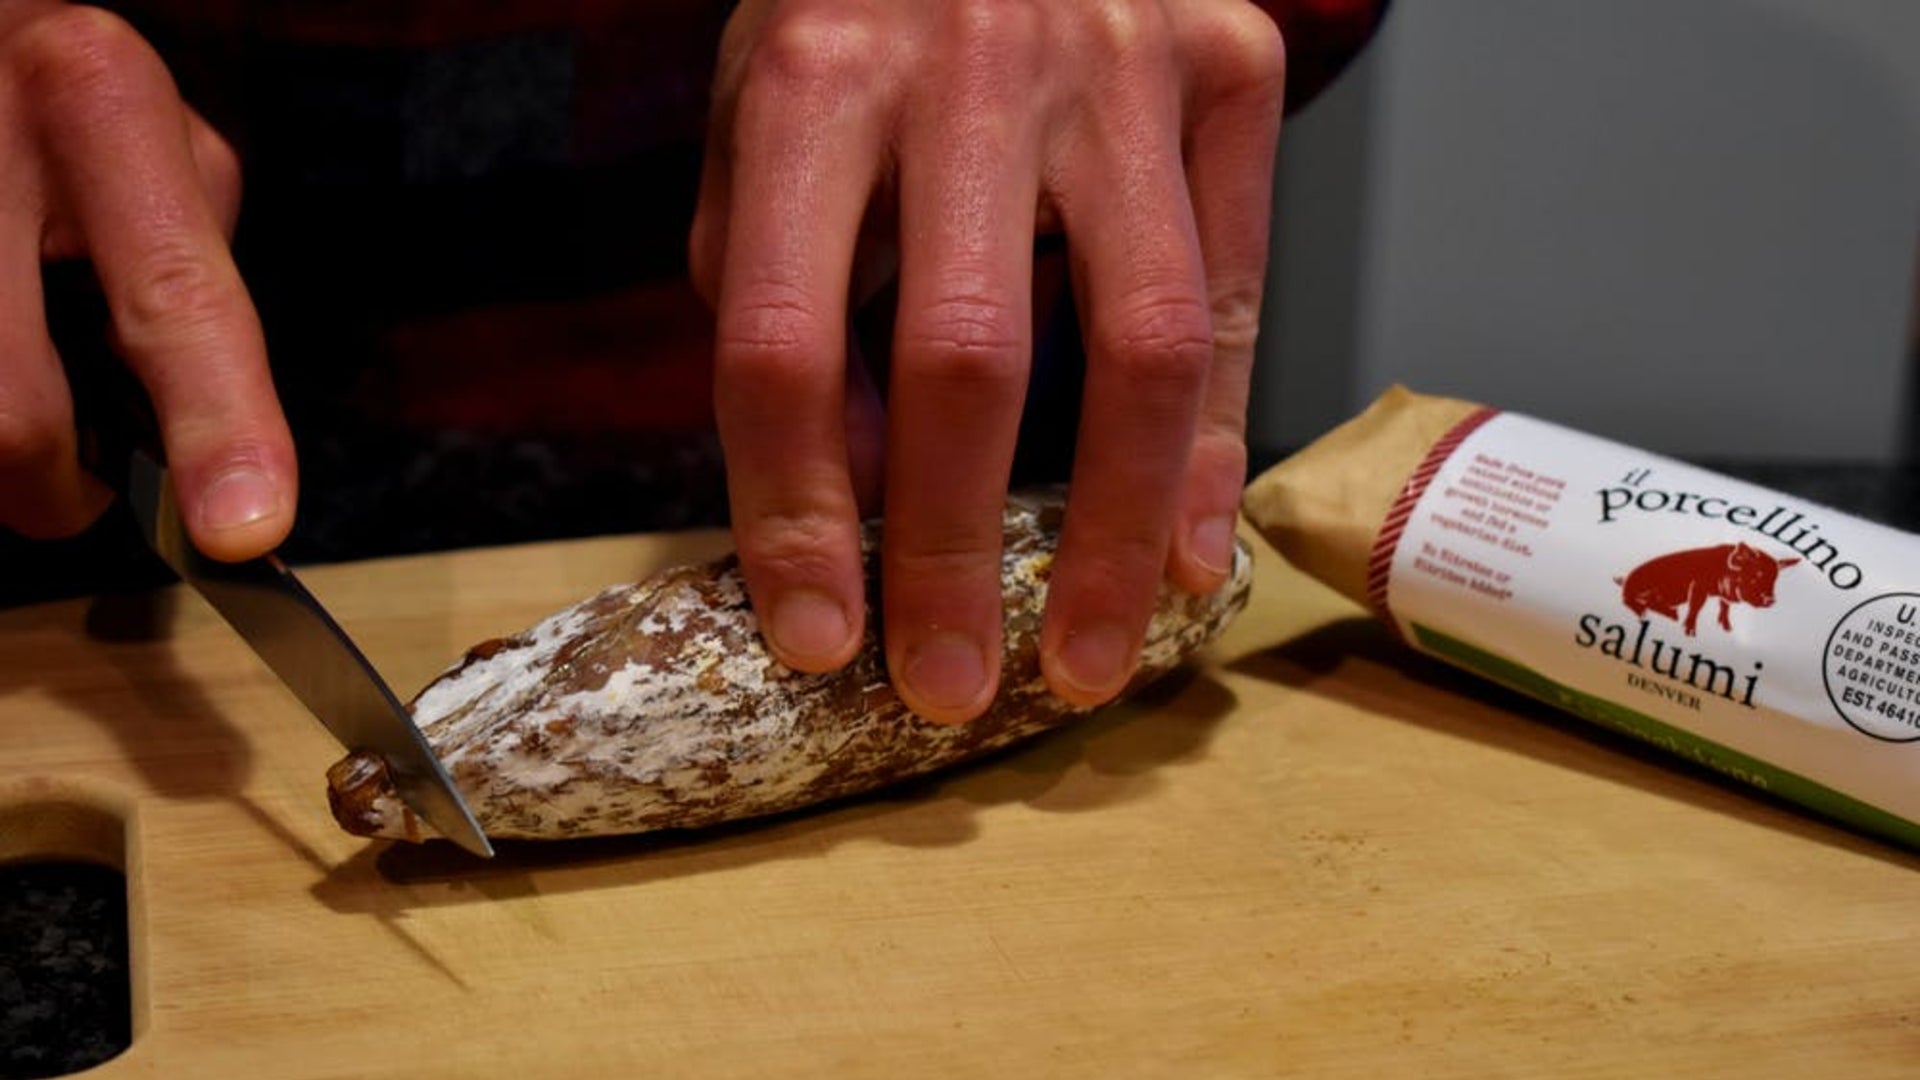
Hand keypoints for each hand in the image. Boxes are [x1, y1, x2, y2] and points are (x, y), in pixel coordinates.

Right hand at [0, 2, 293, 559]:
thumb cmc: (53, 100)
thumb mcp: (149, 133)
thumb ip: (185, 260)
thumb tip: (219, 430)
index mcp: (98, 100)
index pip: (169, 299)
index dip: (217, 427)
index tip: (240, 531)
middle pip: (9, 416)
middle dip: (50, 485)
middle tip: (74, 477)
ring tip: (15, 383)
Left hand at [690, 0, 1284, 721]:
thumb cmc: (865, 8)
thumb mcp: (768, 114)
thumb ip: (783, 286)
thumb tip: (856, 486)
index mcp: (813, 80)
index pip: (781, 338)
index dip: (794, 509)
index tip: (815, 634)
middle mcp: (971, 69)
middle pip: (968, 357)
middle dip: (956, 550)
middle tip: (947, 683)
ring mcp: (1121, 63)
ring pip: (1143, 345)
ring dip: (1118, 532)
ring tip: (1093, 660)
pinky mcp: (1229, 65)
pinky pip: (1235, 291)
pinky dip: (1215, 440)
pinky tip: (1192, 549)